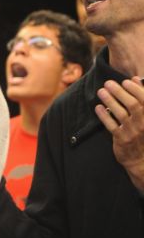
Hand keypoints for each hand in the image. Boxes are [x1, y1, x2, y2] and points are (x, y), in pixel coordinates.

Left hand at [95, 76, 143, 191]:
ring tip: (101, 91)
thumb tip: (136, 78)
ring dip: (110, 100)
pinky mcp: (122, 139)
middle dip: (119, 92)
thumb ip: (142, 97)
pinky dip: (104, 115)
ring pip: (121, 114)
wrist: (141, 159)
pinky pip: (111, 125)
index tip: (125, 81)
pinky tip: (98, 107)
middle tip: (108, 83)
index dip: (135, 89)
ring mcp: (133, 132)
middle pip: (132, 105)